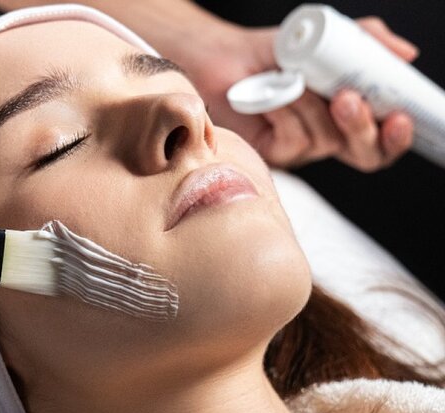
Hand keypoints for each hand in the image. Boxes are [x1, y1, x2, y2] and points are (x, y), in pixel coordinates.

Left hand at [184, 16, 417, 170]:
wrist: (227, 57)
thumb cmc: (276, 51)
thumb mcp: (329, 39)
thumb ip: (368, 43)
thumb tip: (406, 55)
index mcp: (350, 115)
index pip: (385, 140)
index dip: (397, 137)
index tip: (400, 118)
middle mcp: (329, 135)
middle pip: (364, 153)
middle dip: (361, 128)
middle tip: (346, 100)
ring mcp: (301, 149)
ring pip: (324, 140)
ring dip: (310, 105)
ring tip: (291, 78)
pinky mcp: (273, 154)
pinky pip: (292, 141)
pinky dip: (285, 112)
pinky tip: (272, 94)